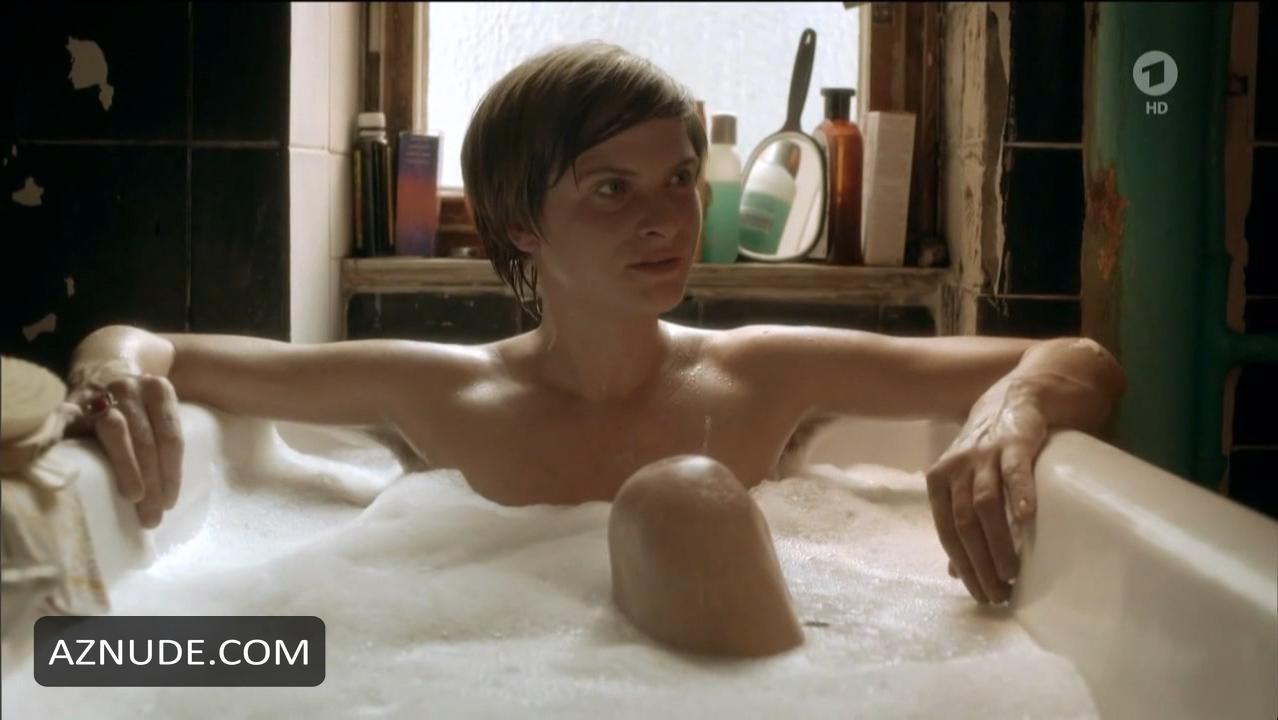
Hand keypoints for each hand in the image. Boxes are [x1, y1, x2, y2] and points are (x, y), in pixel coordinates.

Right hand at [61, 364, 183, 529]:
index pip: (171, 437)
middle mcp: (131, 388)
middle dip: (153, 481)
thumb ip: (164, 437)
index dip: (172, 472)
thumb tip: (170, 492)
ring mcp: (100, 393)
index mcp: (159, 390)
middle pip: (147, 439)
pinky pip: (76, 428)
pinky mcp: (72, 403)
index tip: (170, 502)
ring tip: (135, 498)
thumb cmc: (136, 402)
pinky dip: (78, 448)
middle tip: (153, 515)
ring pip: (116, 431)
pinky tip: (82, 474)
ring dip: (127, 468)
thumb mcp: (158, 408)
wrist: (102, 364)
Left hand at [924, 379, 1047, 603]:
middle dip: (978, 562)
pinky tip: (1027, 519)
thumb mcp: (964, 485)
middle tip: (997, 593)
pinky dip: (1019, 495)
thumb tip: (954, 572)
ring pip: (983, 504)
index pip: (946, 532)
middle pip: (962, 523)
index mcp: (939, 482)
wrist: (1013, 401)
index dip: (962, 565)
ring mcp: (982, 455)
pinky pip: (1013, 472)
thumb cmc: (986, 454)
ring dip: (996, 542)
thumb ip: (959, 523)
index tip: (979, 593)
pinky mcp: (1012, 444)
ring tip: (1012, 573)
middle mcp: (955, 468)